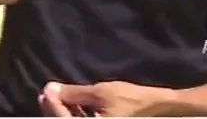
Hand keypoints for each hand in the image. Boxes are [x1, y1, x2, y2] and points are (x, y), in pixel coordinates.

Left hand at [40, 81, 176, 116]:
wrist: (161, 109)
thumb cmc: (133, 100)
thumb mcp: (102, 93)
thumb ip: (74, 93)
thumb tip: (51, 89)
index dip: (52, 106)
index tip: (45, 90)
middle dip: (56, 110)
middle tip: (47, 93)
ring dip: (65, 113)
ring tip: (59, 96)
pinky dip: (77, 116)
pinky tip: (74, 104)